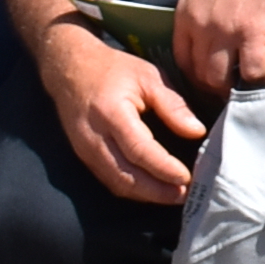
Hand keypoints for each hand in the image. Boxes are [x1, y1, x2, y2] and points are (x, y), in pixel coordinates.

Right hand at [37, 22, 203, 206]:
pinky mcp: (83, 157)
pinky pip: (109, 180)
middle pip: (126, 176)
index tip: (187, 178)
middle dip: (157, 191)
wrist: (68, 68)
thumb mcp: (148, 76)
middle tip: (186, 195)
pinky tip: (152, 189)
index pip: (139, 150)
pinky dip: (132, 189)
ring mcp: (85, 150)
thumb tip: (197, 131)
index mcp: (112, 113)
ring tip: (173, 195)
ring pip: (116, 184)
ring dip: (146, 195)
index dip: (163, 168)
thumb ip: (172, 104)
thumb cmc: (112, 69)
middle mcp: (94, 137)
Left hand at [169, 0, 264, 101]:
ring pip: (220, 79)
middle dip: (214, 88)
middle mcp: (199, 26)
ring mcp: (225, 30)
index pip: (181, 59)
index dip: (195, 76)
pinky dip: (258, 78)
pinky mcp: (252, 32)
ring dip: (233, 89)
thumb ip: (199, 12)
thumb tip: (204, 36)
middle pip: (198, 74)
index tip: (209, 81)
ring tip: (246, 86)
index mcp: (185, 14)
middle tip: (230, 91)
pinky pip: (251, 70)